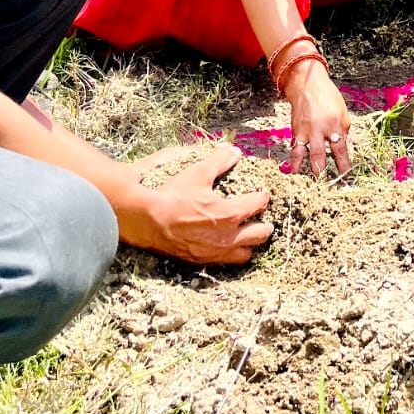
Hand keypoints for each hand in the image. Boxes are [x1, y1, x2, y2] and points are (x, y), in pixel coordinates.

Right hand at [121, 143, 272, 264]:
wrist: (149, 222)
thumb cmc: (174, 196)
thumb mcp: (198, 172)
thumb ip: (219, 160)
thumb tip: (234, 151)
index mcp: (231, 213)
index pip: (259, 204)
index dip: (262, 196)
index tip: (262, 193)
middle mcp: (229, 237)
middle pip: (261, 234)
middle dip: (264, 224)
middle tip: (260, 217)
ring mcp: (216, 252)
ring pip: (246, 252)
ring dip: (250, 243)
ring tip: (246, 233)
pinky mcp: (203, 261)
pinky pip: (227, 262)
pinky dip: (232, 253)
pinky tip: (226, 244)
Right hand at [280, 61, 351, 177]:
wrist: (307, 85)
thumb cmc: (328, 97)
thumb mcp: (342, 111)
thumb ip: (343, 130)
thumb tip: (344, 148)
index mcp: (334, 124)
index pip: (340, 149)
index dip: (344, 164)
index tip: (347, 176)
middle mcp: (318, 129)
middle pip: (320, 155)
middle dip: (323, 171)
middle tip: (327, 185)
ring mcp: (304, 130)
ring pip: (302, 153)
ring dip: (304, 169)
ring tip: (306, 184)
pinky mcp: (295, 130)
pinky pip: (294, 147)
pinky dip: (294, 159)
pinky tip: (293, 170)